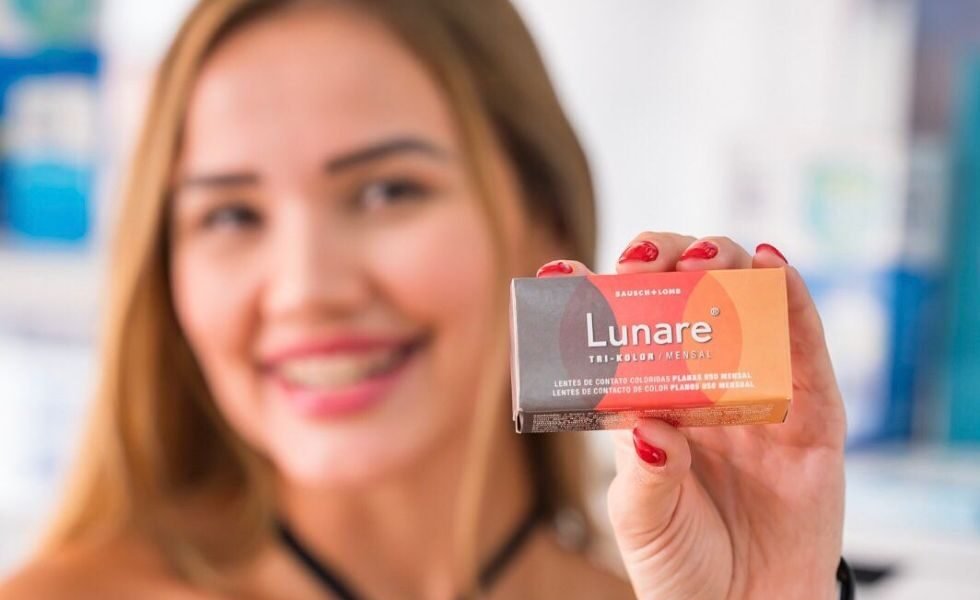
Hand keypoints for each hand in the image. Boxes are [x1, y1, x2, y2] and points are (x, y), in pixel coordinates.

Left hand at [537, 233, 845, 599]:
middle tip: (643, 264)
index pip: (623, 331)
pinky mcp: (812, 412)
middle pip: (686, 295)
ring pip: (744, 301)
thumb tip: (647, 425)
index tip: (562, 269)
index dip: (598, 293)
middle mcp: (703, 385)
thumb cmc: (683, 564)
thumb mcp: (642, 517)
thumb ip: (643, 473)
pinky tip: (770, 266)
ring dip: (723, 262)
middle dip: (664, 261)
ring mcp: (758, 391)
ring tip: (701, 258)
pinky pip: (805, 345)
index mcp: (652, 402)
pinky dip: (791, 297)